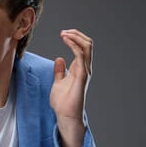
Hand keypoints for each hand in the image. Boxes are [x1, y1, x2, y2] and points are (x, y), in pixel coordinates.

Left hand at [50, 29, 92, 146]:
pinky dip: (74, 45)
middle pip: (87, 44)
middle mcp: (84, 68)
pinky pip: (81, 56)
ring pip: (87, 47)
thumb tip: (59, 59)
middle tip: (64, 31)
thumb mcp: (58, 82)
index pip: (83, 47)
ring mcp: (84, 72)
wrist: (65, 115)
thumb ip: (59, 71)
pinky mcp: (82, 76)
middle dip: (77, 34)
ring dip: (76, 37)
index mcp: (79, 69)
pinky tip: (66, 41)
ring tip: (65, 33)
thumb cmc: (63, 102)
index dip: (74, 38)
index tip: (63, 33)